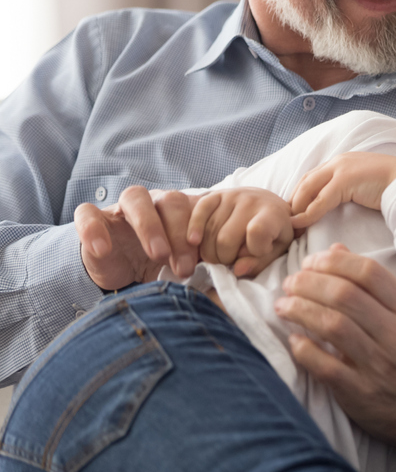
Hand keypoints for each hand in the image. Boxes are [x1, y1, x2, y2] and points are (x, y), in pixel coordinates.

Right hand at [75, 186, 199, 289]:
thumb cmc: (160, 267)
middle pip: (170, 201)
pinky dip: (93, 229)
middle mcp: (154, 203)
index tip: (207, 258)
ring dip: (149, 225)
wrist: (121, 274)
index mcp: (181, 212)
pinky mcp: (94, 219)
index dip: (202, 231)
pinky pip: (88, 213)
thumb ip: (204, 263)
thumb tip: (231, 271)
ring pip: (135, 197)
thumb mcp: (182, 266)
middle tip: (184, 266)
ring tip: (158, 255)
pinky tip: (103, 250)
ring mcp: (122, 208)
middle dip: (179, 234)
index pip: (196, 209)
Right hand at [187, 187, 293, 276]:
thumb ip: (260, 263)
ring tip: (220, 253)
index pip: (257, 232)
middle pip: (225, 239)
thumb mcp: (276, 250)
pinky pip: (199, 212)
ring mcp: (232, 195)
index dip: (254, 250)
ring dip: (210, 251)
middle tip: (231, 260)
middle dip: (225, 258)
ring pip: (209, 232)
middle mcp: (251, 201)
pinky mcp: (215, 194)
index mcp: (273, 214)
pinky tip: (195, 241)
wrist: (267, 204)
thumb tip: (237, 270)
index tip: (257, 252)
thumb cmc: (273, 232)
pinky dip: (193, 229)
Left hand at [276, 244, 395, 471]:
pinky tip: (293, 341)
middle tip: (289, 284)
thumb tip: (337, 249)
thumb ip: (372, 284)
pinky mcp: (362, 393)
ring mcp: (380, 364)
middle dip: (308, 283)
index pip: (368, 272)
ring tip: (283, 306)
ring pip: (332, 326)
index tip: (311, 262)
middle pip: (345, 295)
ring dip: (300, 311)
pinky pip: (326, 366)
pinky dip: (304, 350)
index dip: (333, 262)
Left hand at [289, 152, 395, 228]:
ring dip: (296, 208)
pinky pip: (320, 200)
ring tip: (291, 227)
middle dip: (293, 202)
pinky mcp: (345, 180)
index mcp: (343, 162)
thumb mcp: (364, 186)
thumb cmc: (392, 188)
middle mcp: (338, 162)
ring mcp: (341, 168)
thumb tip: (337, 205)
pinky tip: (301, 225)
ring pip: (308, 189)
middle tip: (286, 222)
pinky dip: (308, 214)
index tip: (294, 214)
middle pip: (305, 181)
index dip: (300, 196)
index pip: (312, 178)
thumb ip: (349, 190)